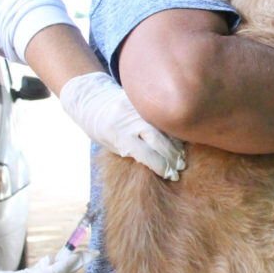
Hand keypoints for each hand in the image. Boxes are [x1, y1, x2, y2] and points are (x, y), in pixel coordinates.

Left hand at [59, 72, 185, 179]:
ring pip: (164, 125)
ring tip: (182, 155)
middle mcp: (128, 119)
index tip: (172, 175)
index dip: (162, 167)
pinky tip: (178, 137)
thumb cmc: (102, 131)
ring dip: (176, 142)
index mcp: (118, 135)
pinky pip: (161, 114)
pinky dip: (171, 126)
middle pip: (160, 140)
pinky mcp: (141, 97)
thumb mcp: (112, 146)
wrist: (91, 101)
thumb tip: (163, 165)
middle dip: (173, 156)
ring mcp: (136, 106)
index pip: (146, 154)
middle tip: (181, 166)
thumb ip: (134, 152)